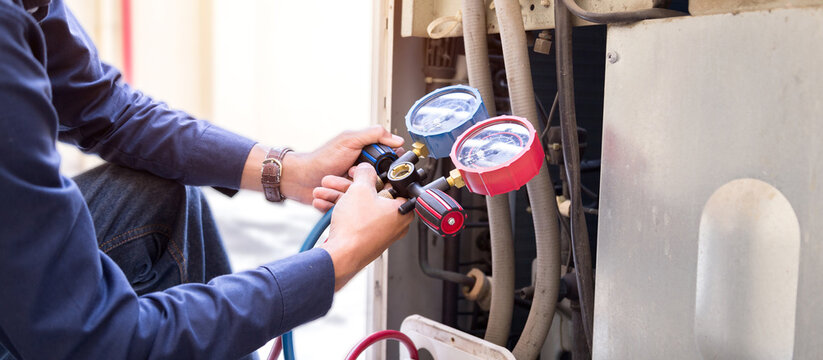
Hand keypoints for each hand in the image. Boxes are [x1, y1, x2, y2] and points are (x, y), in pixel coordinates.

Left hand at [282, 126, 402, 203]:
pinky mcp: (347, 204)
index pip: (388, 165)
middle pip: (380, 185)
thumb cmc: (321, 158)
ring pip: (366, 199)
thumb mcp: (349, 140)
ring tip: (337, 187)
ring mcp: (355, 190)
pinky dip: (341, 205)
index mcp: (367, 158)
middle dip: (368, 185)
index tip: (384, 172)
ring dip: (350, 194)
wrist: (299, 178)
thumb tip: (397, 139)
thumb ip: (373, 135)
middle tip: (353, 178)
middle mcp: (363, 174)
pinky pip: (351, 209)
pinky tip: (331, 198)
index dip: (389, 170)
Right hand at [319, 163, 412, 290]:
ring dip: (341, 197)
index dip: (377, 175)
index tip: (365, 172)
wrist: (341, 256)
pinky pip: (356, 219)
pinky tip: (324, 205)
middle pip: (374, 196)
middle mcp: (395, 223)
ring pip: (361, 207)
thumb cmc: (356, 229)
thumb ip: (365, 173)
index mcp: (403, 211)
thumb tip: (366, 169)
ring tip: (324, 192)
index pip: (394, 186)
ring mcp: (380, 232)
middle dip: (351, 186)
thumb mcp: (360, 189)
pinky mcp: (366, 239)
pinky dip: (342, 211)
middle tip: (342, 180)